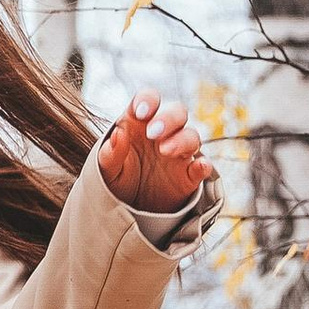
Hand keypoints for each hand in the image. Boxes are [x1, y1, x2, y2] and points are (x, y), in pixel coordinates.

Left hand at [98, 92, 212, 211]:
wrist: (127, 208)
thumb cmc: (116, 180)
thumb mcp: (105, 169)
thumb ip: (110, 152)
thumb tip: (118, 134)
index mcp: (139, 123)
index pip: (149, 100)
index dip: (148, 100)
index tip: (141, 112)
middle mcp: (162, 133)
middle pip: (177, 112)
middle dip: (168, 118)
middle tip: (153, 133)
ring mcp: (178, 153)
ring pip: (192, 136)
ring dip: (182, 140)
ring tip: (165, 151)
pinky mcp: (189, 175)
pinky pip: (203, 166)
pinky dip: (203, 165)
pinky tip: (198, 167)